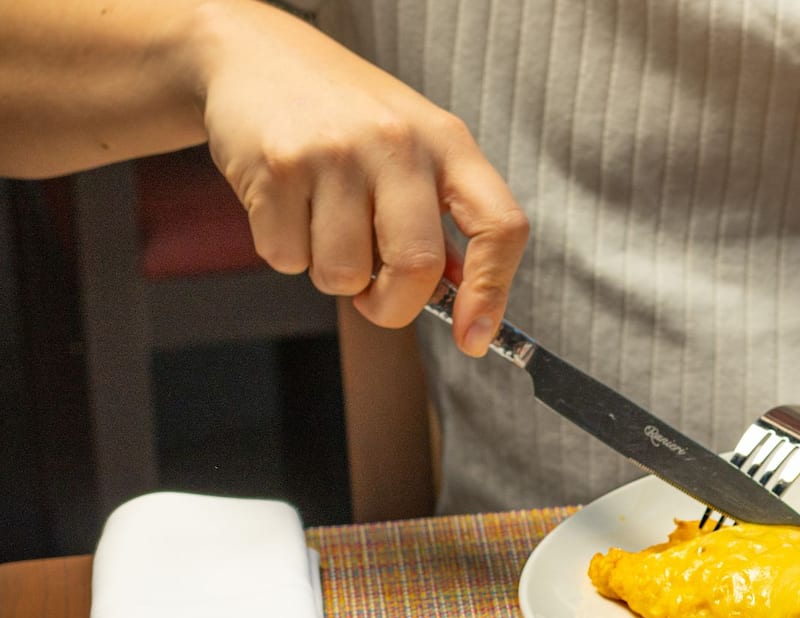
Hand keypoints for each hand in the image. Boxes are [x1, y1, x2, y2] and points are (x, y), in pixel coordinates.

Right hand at [191, 0, 525, 354]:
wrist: (257, 57)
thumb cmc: (348, 117)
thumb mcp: (415, 148)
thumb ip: (442, 218)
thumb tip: (466, 300)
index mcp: (449, 143)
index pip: (500, 226)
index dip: (493, 291)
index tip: (474, 337)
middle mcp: (398, 143)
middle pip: (416, 266)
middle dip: (393, 306)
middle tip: (376, 299)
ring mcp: (335, 153)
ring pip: (343, 274)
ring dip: (332, 274)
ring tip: (325, 226)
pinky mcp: (276, 166)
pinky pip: (286, 257)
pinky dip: (285, 251)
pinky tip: (287, 206)